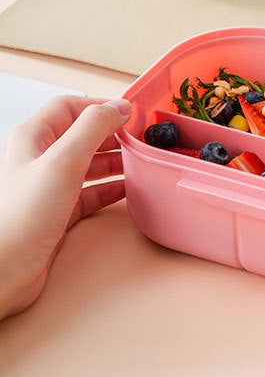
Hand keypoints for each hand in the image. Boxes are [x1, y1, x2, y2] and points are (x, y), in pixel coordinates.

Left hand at [0, 96, 129, 319]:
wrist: (2, 270)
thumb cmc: (19, 218)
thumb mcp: (62, 161)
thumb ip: (93, 128)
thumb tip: (118, 107)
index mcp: (33, 138)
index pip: (69, 106)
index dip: (99, 106)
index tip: (128, 112)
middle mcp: (39, 159)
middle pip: (82, 134)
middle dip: (112, 134)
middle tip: (138, 137)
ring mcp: (48, 186)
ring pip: (88, 163)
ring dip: (115, 160)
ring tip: (138, 160)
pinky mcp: (57, 212)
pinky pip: (91, 192)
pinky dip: (111, 188)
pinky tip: (128, 188)